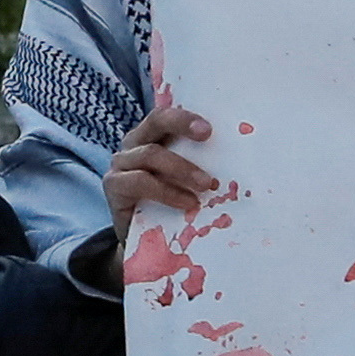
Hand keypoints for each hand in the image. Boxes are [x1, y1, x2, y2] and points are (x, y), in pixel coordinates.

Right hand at [105, 102, 217, 241]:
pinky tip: (187, 203)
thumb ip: (200, 165)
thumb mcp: (186, 181)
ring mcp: (121, 164)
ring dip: (182, 168)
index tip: (209, 129)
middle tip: (208, 137)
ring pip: (151, 155)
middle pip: (155, 122)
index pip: (165, 115)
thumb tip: (241, 162)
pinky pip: (139, 182)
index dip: (185, 117)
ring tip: (208, 185)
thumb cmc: (170, 206)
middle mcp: (134, 144)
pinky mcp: (113, 186)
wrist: (142, 241)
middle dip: (182, 125)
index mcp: (152, 136)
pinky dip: (167, 192)